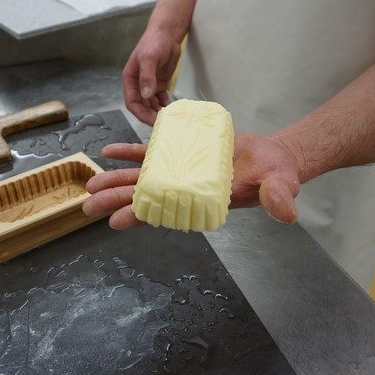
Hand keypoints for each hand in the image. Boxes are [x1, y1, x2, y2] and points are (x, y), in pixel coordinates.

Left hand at [82, 134, 302, 228]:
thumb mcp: (281, 185)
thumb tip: (287, 213)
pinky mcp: (182, 154)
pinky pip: (150, 154)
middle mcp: (186, 190)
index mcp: (203, 202)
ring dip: (116, 179)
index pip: (167, 212)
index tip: (115, 222)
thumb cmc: (277, 175)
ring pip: (142, 177)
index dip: (141, 216)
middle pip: (145, 196)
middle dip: (116, 201)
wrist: (274, 157)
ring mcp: (181, 172)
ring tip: (91, 183)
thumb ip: (279, 197)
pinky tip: (110, 152)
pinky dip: (130, 153)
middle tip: (87, 207)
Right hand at [122, 26, 181, 124]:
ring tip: (171, 118)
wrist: (167, 33)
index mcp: (130, 80)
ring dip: (159, 112)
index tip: (153, 121)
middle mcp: (138, 84)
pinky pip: (161, 99)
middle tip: (165, 123)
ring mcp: (149, 85)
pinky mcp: (159, 84)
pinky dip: (166, 105)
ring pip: (152, 105)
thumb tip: (146, 95)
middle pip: (142, 106)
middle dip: (151, 116)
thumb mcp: (149, 58)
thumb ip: (147, 77)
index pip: (132, 103)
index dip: (141, 114)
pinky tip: (174, 109)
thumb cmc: (154, 42)